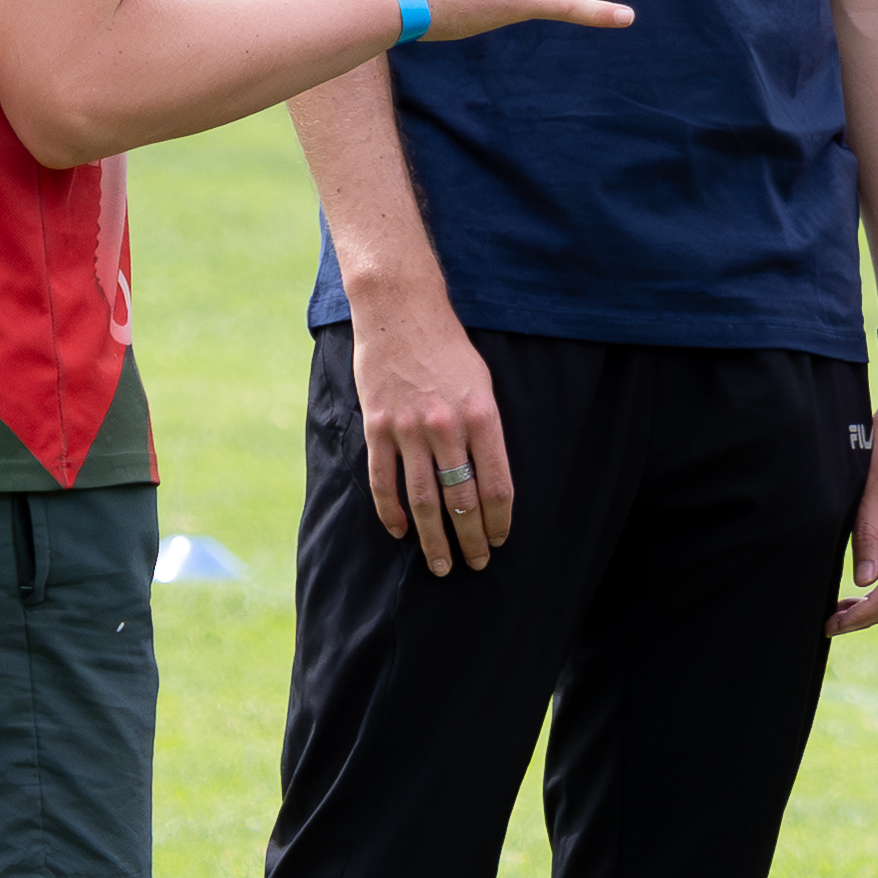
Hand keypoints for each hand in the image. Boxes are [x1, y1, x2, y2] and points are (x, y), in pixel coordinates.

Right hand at [356, 296, 513, 572]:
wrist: (400, 311)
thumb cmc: (448, 347)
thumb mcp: (483, 383)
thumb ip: (487, 430)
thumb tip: (488, 480)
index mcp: (482, 416)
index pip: (497, 486)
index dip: (499, 521)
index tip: (500, 540)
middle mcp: (447, 427)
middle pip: (463, 500)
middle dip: (471, 539)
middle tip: (475, 564)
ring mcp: (409, 430)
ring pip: (424, 500)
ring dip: (434, 539)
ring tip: (442, 566)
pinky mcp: (377, 427)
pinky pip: (385, 481)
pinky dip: (392, 512)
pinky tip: (401, 532)